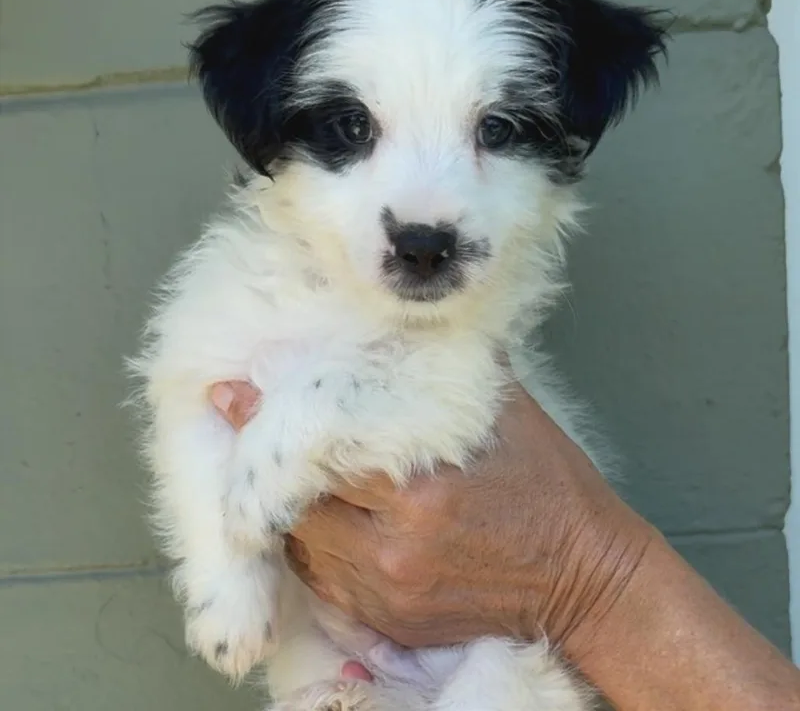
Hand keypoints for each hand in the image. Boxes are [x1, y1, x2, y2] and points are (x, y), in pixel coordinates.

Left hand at [210, 379, 654, 654]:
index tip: (229, 393)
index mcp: (423, 488)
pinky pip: (325, 578)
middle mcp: (396, 547)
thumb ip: (438, 371)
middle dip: (265, 465)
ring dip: (287, 506)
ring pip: (301, 543)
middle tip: (240, 419)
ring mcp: (389, 592)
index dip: (266, 419)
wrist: (584, 575)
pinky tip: (323, 513)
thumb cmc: (547, 481)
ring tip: (279, 468)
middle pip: (298, 501)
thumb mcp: (505, 409)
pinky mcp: (391, 619)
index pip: (320, 450)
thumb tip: (387, 330)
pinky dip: (313, 544)